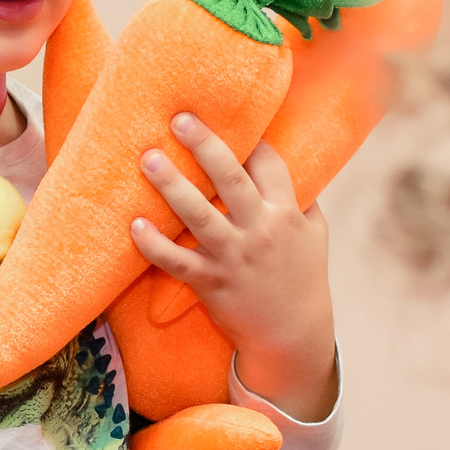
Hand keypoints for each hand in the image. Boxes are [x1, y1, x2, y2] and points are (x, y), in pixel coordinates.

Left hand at [128, 114, 338, 418]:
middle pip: (231, 180)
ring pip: (199, 215)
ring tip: (147, 158)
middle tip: (179, 118)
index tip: (228, 113)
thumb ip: (303, 199)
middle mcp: (260, 231)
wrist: (292, 336)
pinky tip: (134, 226)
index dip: (250, 138)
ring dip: (171, 185)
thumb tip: (291, 160)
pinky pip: (178, 262)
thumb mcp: (315, 236)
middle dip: (205, 145)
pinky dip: (155, 246)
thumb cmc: (303, 278)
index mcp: (286, 214)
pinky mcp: (210, 283)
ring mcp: (234, 257)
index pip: (268, 165)